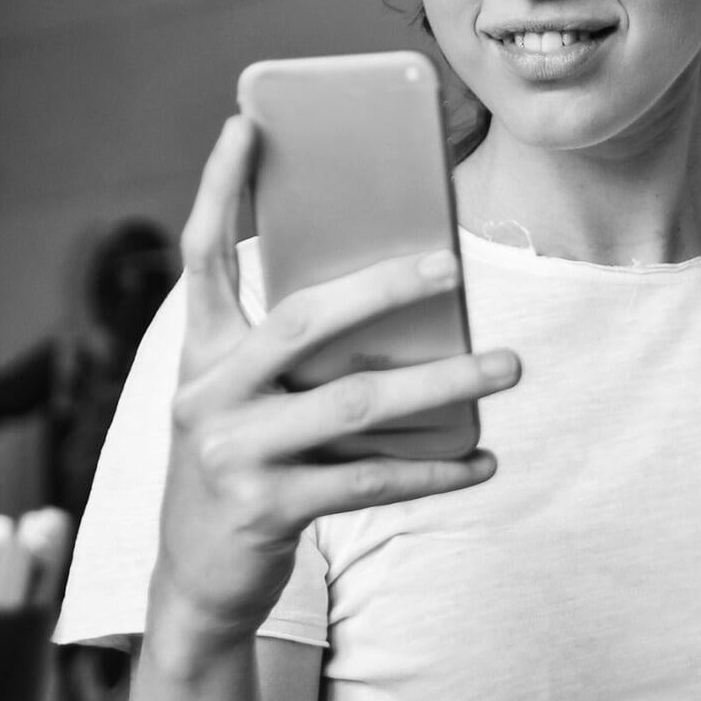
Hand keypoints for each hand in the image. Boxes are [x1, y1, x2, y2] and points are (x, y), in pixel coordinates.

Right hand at [148, 115, 520, 666]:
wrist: (194, 578)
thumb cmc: (239, 461)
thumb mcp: (242, 396)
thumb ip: (291, 350)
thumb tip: (401, 298)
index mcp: (199, 352)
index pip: (202, 254)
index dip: (218, 186)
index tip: (244, 122)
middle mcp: (207, 394)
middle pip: (302, 320)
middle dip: (381, 287)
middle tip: (452, 265)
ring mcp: (233, 454)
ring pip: (355, 402)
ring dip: (441, 381)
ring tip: (507, 364)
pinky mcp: (268, 509)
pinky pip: (371, 482)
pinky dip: (435, 470)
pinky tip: (484, 459)